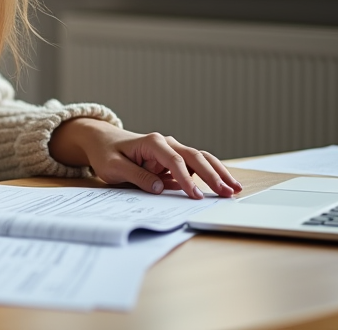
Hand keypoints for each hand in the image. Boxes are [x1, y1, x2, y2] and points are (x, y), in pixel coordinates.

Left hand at [49, 118, 242, 198]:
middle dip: (213, 175)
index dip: (186, 179)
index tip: (195, 196)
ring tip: (234, 188)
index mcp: (152, 142)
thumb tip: (159, 188)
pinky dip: (211, 174)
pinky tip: (223, 185)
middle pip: (195, 157)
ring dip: (218, 173)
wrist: (103, 141)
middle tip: (227, 192)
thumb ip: (136, 176)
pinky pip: (195, 166)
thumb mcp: (114, 166)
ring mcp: (172, 150)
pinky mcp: (174, 159)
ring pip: (200, 159)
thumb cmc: (107, 153)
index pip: (174, 161)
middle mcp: (166, 143)